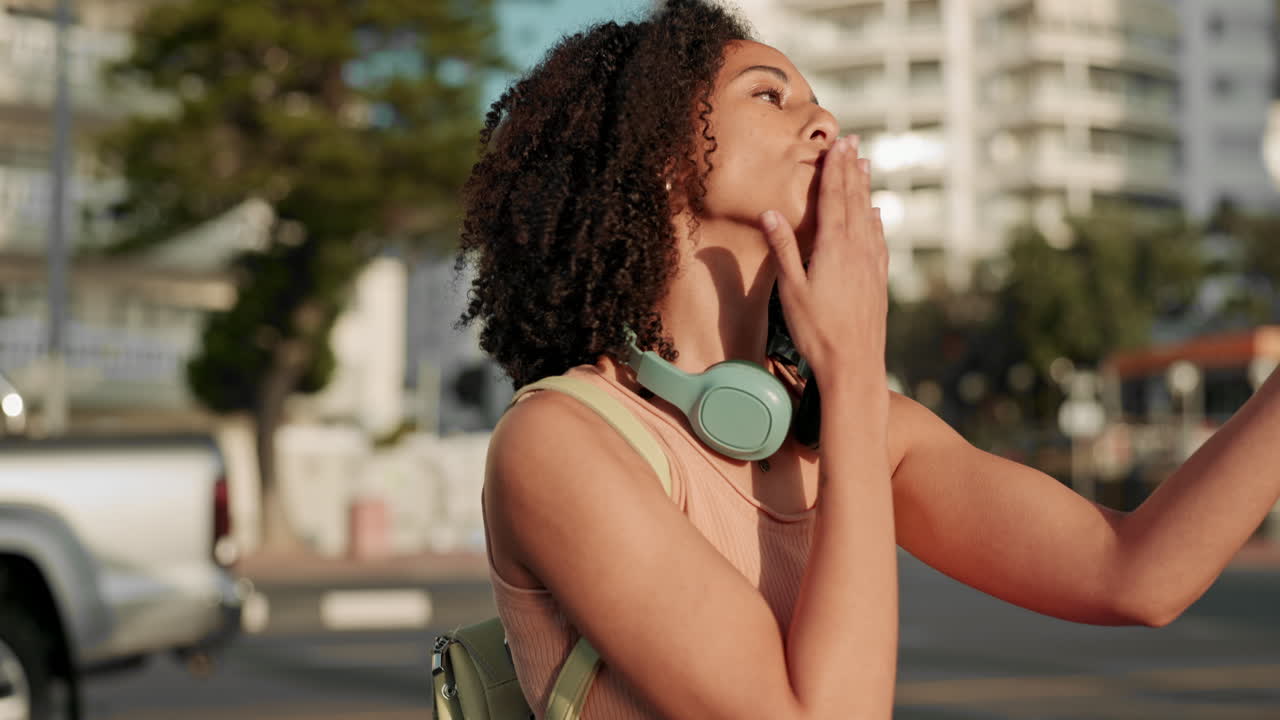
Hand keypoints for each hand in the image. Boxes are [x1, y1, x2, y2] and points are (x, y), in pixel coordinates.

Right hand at [760, 134, 887, 393]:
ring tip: (865, 166)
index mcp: (835, 247)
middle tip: (853, 142)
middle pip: (855, 201)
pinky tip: (876, 214)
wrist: (854, 364)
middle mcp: (858, 249)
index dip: (834, 170)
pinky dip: (876, 220)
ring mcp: (872, 264)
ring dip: (865, 189)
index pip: (834, 198)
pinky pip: (878, 239)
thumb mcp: (791, 290)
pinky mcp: (878, 280)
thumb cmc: (817, 330)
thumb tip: (770, 213)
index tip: (837, 144)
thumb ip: (784, 249)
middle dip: (852, 170)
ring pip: (869, 216)